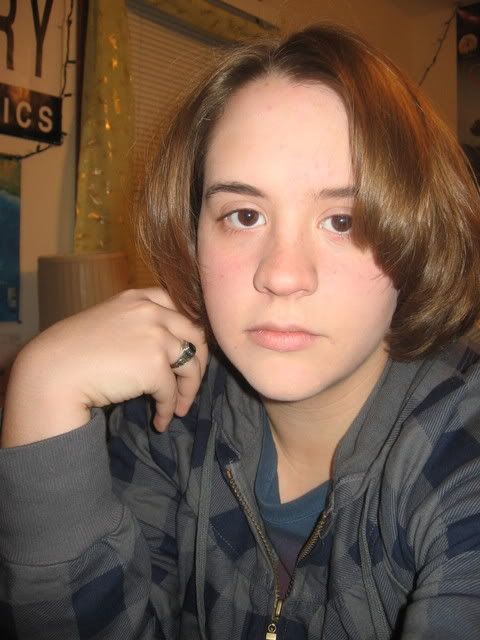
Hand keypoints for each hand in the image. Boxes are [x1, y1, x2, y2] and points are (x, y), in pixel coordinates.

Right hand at [1, 288, 207, 446]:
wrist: (53, 370)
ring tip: (180, 407)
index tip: (189, 351)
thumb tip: (161, 348)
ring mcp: (156, 337)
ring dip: (189, 390)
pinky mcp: (155, 366)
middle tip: (190, 384)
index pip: (180, 308)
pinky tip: (160, 420)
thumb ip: (136, 324)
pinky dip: (169, 408)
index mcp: (139, 298)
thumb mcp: (108, 321)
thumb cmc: (73, 350)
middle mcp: (152, 312)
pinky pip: (171, 392)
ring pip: (191, 365)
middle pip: (195, 335)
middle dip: (198, 362)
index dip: (189, 333)